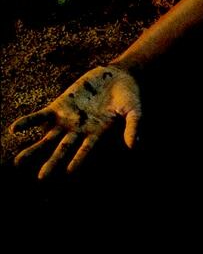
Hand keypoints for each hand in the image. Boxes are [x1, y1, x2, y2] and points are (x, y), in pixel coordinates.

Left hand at [9, 65, 140, 178]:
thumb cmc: (129, 96)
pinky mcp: (60, 105)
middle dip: (52, 163)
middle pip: (62, 149)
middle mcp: (80, 130)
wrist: (118, 76)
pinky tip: (15, 129)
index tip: (70, 172)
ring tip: (18, 161)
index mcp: (97, 134)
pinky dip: (28, 122)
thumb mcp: (135, 110)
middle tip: (41, 178)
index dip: (79, 159)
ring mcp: (68, 119)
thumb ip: (134, 125)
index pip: (86, 150)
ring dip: (34, 149)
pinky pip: (40, 116)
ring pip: (47, 138)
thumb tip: (132, 146)